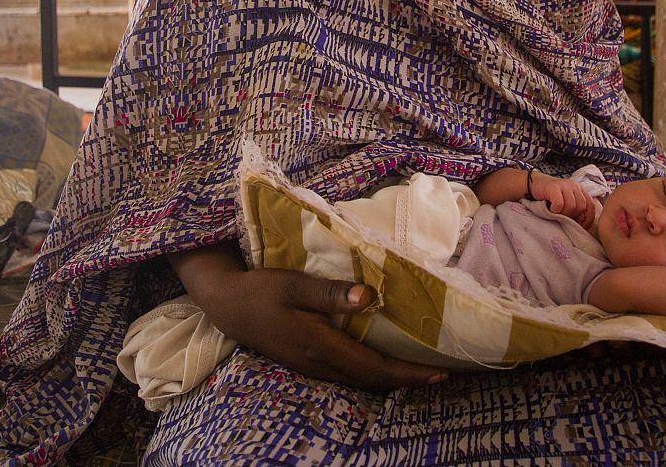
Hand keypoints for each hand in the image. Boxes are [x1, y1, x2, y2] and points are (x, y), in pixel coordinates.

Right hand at [172, 245, 445, 390]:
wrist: (225, 305)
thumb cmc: (260, 289)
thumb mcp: (293, 283)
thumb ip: (330, 292)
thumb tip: (369, 296)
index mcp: (320, 345)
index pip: (373, 368)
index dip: (407, 374)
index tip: (438, 374)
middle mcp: (319, 363)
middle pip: (371, 381)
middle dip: (406, 381)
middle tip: (439, 375)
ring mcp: (311, 366)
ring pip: (359, 381)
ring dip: (389, 379)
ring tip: (416, 371)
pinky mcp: (306, 362)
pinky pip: (347, 375)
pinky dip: (371, 374)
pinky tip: (380, 363)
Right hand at [529, 173, 594, 226]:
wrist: (535, 184)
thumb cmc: (551, 197)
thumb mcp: (567, 202)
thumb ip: (576, 209)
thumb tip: (582, 223)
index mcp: (580, 189)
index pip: (591, 205)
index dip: (588, 218)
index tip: (581, 226)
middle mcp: (574, 186)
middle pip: (581, 206)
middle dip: (573, 215)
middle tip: (563, 216)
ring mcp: (564, 185)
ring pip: (571, 206)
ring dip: (563, 213)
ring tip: (556, 212)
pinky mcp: (553, 187)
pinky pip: (559, 204)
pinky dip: (555, 210)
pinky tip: (550, 209)